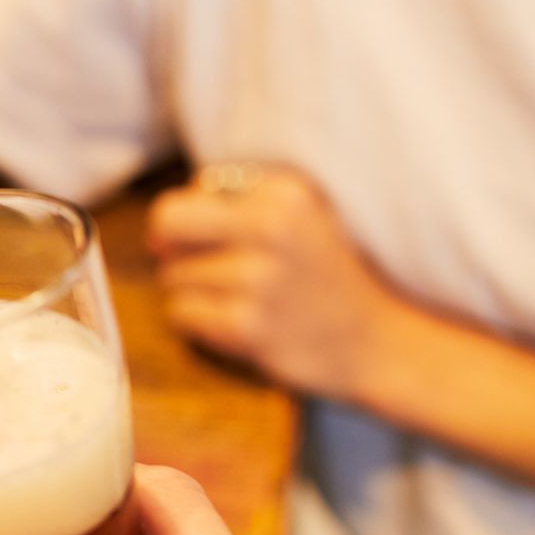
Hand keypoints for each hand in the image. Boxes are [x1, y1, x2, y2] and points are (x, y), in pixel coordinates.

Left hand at [147, 167, 407, 400]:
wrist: (375, 341)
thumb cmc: (324, 277)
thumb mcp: (299, 217)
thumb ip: (237, 203)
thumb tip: (159, 227)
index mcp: (284, 193)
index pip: (191, 194)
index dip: (188, 222)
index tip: (212, 243)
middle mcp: (272, 228)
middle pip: (168, 224)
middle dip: (173, 249)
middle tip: (203, 269)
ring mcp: (259, 279)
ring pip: (172, 275)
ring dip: (192, 291)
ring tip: (238, 300)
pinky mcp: (247, 325)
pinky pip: (182, 314)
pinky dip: (198, 322)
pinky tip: (235, 323)